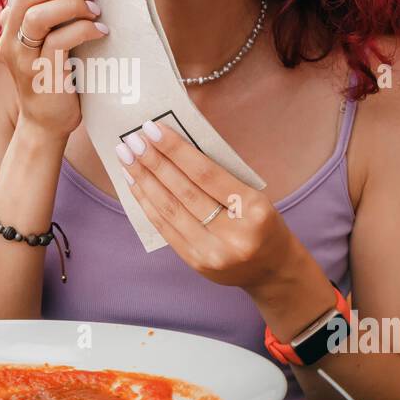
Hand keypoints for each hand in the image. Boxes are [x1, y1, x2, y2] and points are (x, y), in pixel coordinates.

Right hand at [0, 0, 111, 139]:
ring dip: (74, 6)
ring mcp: (21, 56)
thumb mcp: (53, 37)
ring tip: (96, 13)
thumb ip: (56, 9)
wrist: (47, 123)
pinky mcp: (38, 74)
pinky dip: (82, 30)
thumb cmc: (58, 75)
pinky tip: (99, 32)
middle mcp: (10, 35)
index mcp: (13, 20)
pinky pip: (58, 41)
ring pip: (39, 14)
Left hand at [114, 119, 303, 292]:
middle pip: (184, 191)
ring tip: (127, 158)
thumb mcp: (253, 195)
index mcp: (253, 209)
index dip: (176, 151)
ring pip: (170, 210)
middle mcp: (233, 234)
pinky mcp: (196, 263)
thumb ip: (219, 177)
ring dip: (144, 181)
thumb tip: (173, 148)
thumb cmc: (261, 222)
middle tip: (132, 140)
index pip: (206, 174)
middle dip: (153, 162)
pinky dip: (147, 204)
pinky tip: (136, 184)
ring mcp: (213, 252)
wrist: (273, 269)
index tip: (152, 130)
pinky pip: (165, 228)